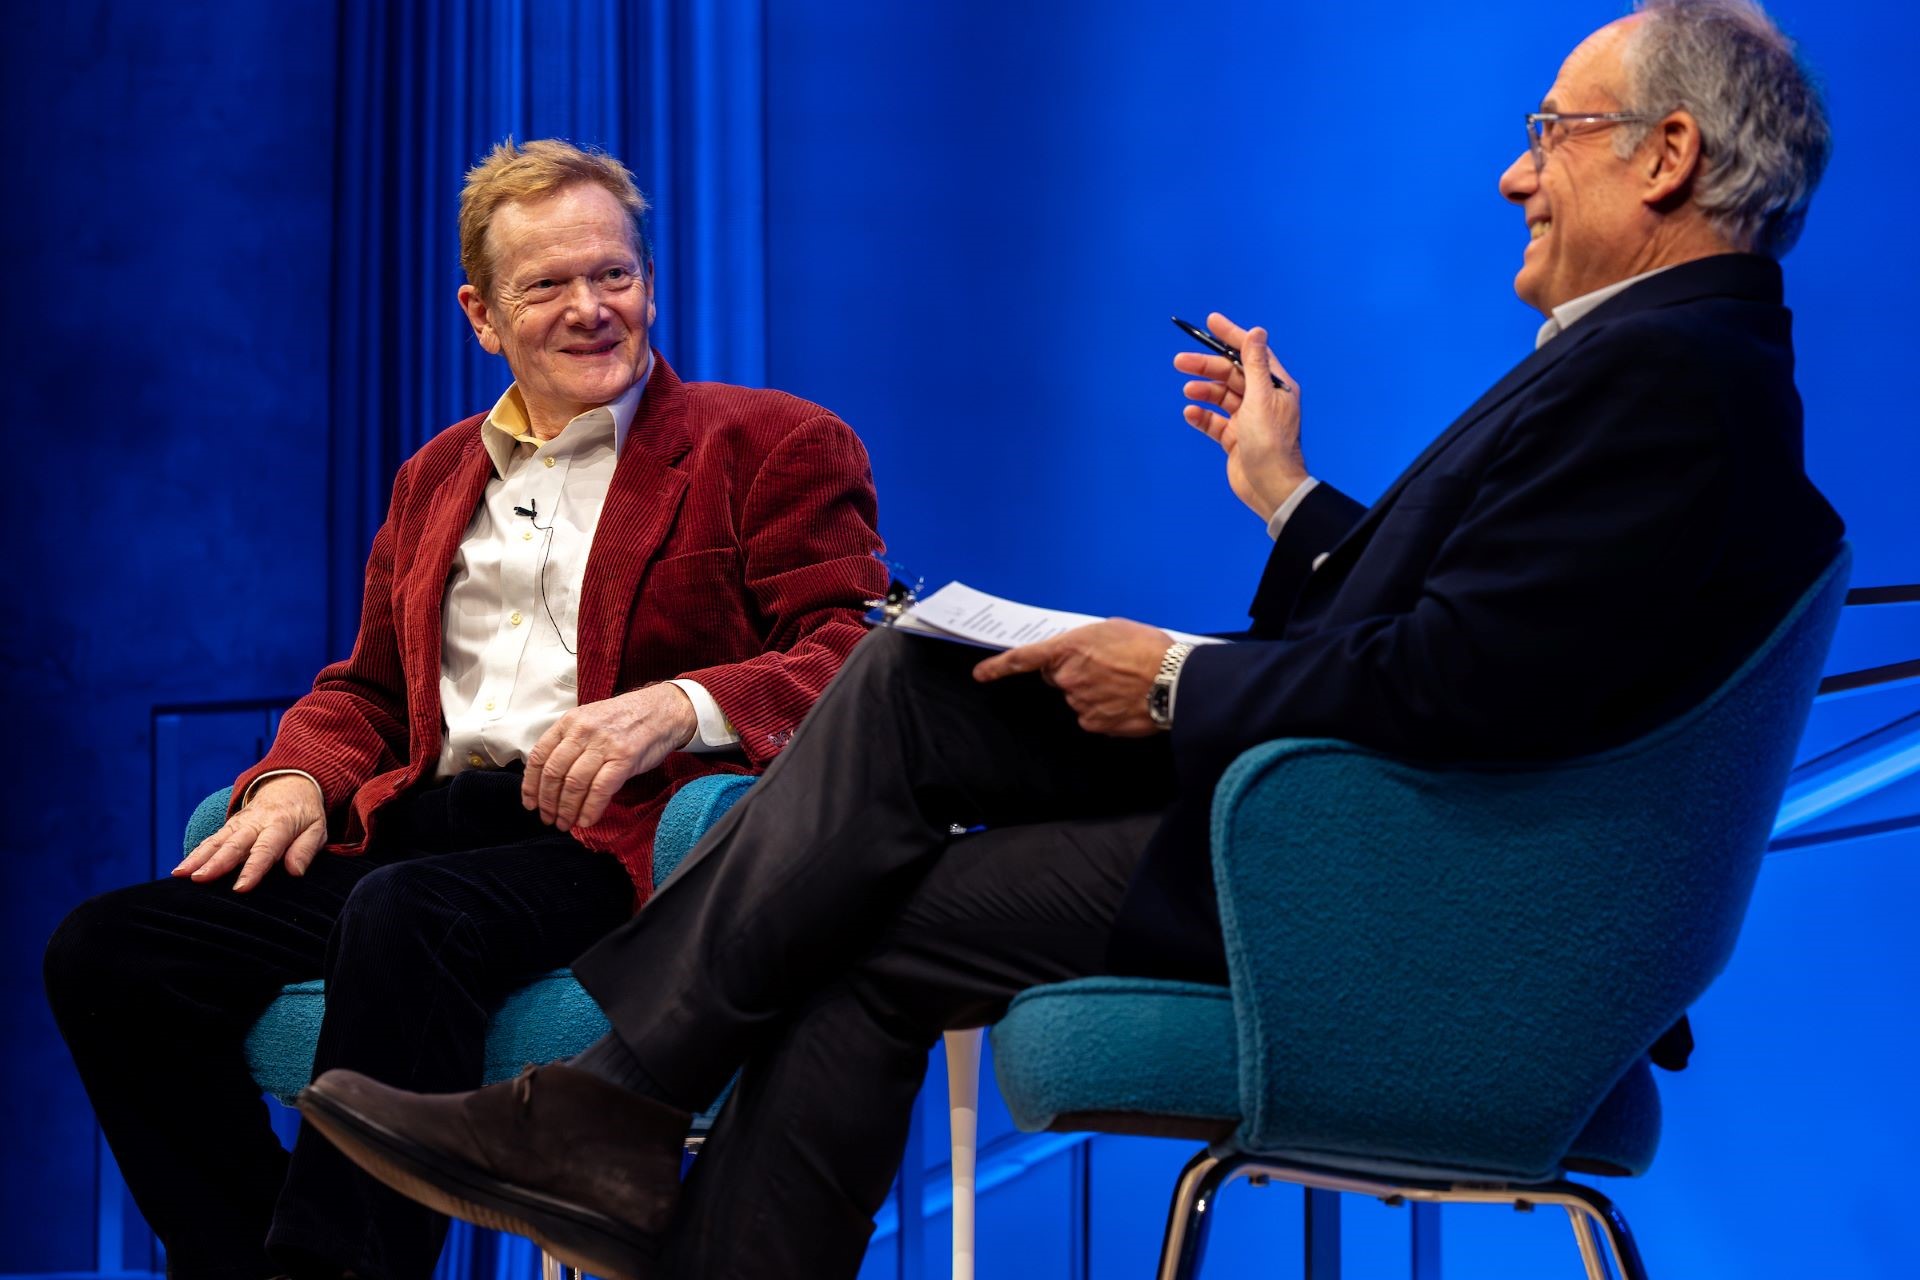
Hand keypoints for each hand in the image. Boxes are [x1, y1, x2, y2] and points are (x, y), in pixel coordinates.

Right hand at [173, 773, 326, 892]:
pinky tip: (181, 869)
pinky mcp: (229, 825)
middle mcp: (255, 822)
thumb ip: (305, 849)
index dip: (253, 869)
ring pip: (216, 841)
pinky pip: (211, 840)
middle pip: (234, 844)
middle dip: (216, 863)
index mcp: (280, 824)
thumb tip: (295, 872)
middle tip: (199, 880)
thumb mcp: (317, 828)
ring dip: (198, 858)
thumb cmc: (306, 813)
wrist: (290, 782)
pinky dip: (195, 853)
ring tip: (180, 874)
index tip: (240, 888)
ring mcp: (239, 823)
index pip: (266, 849)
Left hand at [523, 683, 698, 830]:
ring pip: (574, 784)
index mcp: (569, 722)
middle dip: (548, 802)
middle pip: (554, 773)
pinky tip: (586, 820)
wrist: (663, 710)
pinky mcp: (624, 758)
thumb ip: (570, 742)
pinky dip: (590, 809)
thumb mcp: (590, 720)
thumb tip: (551, 778)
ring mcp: (604, 744)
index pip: (540, 757)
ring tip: (566, 823)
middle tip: (549, 818)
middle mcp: (583, 731)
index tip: (531, 803)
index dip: (531, 785)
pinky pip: (600, 789)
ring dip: (567, 810)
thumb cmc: (626, 719)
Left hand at [972, 619, 1174, 736]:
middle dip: (1073, 672)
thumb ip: (1084, 642)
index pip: (1024, 659)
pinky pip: (1091, 715)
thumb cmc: (1149, 649)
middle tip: (1105, 666)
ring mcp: (1080, 703)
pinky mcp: (1094, 723)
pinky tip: (1124, 700)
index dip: (998, 667)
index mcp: (1070, 648)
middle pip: (1057, 677)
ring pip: (1077, 697)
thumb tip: (1077, 655)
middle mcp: (1069, 677)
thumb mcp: (1112, 630)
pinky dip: (1104, 709)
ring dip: (1093, 690)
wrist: (1175, 681)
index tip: (981, 675)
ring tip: (1123, 682)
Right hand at [1175, 312, 1308, 519]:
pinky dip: (1202, 416)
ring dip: (1203, 390)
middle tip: (1180, 361)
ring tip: (1187, 390)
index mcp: (1275, 386)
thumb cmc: (1270, 442)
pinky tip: (1190, 413)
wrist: (1270, 487)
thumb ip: (1254, 364)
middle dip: (1206, 366)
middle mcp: (1262, 400)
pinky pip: (1215, 421)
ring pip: (1220, 396)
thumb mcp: (1260, 397)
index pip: (1250, 353)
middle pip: (1231, 374)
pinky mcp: (1235, 439)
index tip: (1210, 321)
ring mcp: (1248, 420)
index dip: (1231, 336)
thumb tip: (1256, 331)